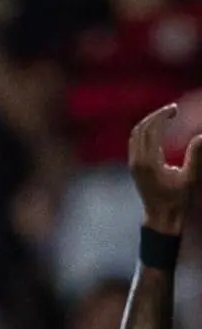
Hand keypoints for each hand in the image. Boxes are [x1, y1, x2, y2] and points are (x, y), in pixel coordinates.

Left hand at [129, 102, 201, 235]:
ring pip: (136, 134)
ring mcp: (133, 164)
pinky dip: (145, 131)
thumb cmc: (177, 200)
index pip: (151, 129)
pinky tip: (159, 130)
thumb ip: (195, 156)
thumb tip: (201, 136)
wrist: (160, 218)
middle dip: (156, 115)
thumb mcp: (189, 178)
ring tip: (167, 117)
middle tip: (172, 110)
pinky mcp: (133, 167)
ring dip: (150, 122)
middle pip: (141, 128)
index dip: (163, 115)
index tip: (176, 110)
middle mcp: (137, 162)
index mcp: (149, 163)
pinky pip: (135, 141)